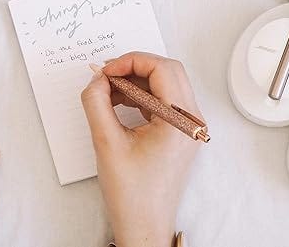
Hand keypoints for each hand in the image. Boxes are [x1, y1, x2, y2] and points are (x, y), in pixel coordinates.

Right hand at [81, 52, 202, 246]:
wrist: (145, 227)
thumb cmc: (132, 195)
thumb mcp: (106, 143)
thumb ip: (97, 103)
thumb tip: (97, 79)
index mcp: (180, 120)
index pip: (163, 69)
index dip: (132, 61)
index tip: (106, 70)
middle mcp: (191, 119)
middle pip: (167, 71)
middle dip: (134, 68)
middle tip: (107, 75)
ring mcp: (188, 125)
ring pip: (166, 84)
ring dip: (137, 81)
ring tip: (108, 91)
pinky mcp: (180, 131)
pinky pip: (163, 100)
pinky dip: (142, 95)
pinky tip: (119, 102)